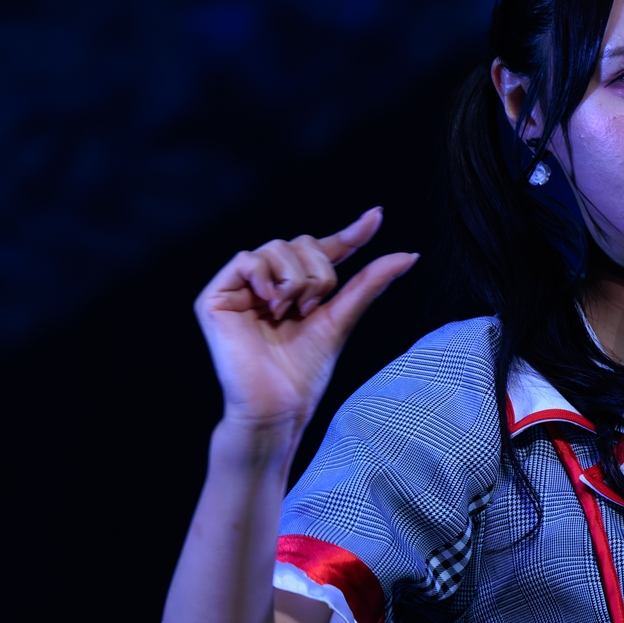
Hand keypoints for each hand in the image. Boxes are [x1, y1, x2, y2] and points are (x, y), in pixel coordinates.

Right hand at [195, 209, 417, 433]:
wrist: (278, 406)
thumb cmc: (305, 373)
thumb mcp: (341, 319)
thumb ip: (369, 284)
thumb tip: (408, 255)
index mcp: (295, 289)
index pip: (323, 250)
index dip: (349, 234)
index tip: (377, 216)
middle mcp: (267, 283)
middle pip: (301, 243)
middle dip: (317, 273)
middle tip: (311, 309)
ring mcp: (240, 288)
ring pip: (276, 247)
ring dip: (294, 280)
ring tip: (287, 313)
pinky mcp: (215, 297)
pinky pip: (246, 259)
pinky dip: (264, 276)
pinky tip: (270, 303)